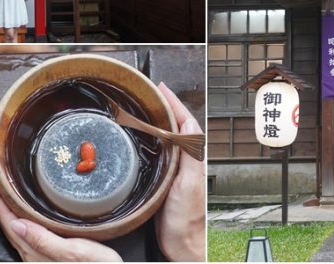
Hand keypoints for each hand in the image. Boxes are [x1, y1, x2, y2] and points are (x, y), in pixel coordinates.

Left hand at [0, 176, 121, 261]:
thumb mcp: (74, 252)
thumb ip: (44, 241)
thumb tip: (17, 224)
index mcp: (35, 253)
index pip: (9, 223)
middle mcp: (34, 256)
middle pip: (11, 225)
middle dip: (1, 203)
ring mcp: (41, 258)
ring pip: (19, 230)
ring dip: (11, 211)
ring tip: (9, 192)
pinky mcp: (51, 257)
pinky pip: (30, 235)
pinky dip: (24, 220)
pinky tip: (30, 214)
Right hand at [155, 82, 204, 261]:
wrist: (181, 245)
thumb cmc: (187, 220)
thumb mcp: (189, 184)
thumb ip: (191, 156)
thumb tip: (190, 124)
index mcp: (193, 158)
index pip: (184, 122)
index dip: (172, 103)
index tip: (161, 88)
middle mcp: (185, 161)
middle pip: (174, 126)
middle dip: (163, 107)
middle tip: (148, 93)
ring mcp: (174, 170)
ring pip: (165, 138)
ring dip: (156, 122)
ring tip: (143, 108)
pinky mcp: (163, 180)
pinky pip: (157, 153)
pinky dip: (150, 140)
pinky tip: (140, 139)